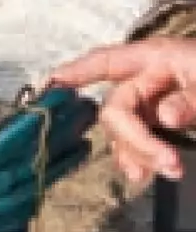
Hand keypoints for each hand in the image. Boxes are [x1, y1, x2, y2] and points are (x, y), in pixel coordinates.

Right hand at [53, 37, 195, 183]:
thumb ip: (190, 100)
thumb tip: (165, 117)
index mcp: (158, 58)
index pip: (107, 62)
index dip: (76, 72)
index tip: (50, 86)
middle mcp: (151, 78)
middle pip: (118, 109)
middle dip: (134, 140)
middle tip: (164, 164)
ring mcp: (158, 101)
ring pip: (128, 131)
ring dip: (140, 154)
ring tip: (168, 171)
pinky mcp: (167, 123)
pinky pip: (142, 141)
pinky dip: (145, 157)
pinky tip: (152, 172)